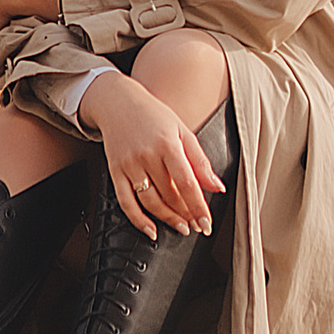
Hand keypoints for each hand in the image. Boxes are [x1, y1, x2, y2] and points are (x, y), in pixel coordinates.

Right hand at [91, 74, 225, 240]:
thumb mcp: (182, 130)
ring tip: (182, 227)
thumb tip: (218, 188)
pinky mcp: (115, 171)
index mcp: (168, 143)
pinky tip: (151, 231)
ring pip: (150, 202)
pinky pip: (126, 202)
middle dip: (186, 215)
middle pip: (170, 195)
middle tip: (197, 226)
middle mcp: (147, 155)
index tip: (206, 224)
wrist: (118, 102)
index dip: (198, 207)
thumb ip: (200, 161)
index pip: (187, 183)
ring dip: (168, 219)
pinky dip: (138, 220)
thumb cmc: (154, 116)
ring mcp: (129, 164)